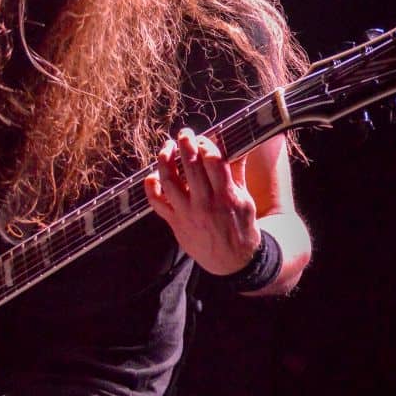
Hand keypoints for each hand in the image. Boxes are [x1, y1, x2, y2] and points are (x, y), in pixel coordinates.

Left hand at [144, 127, 260, 274]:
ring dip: (165, 160)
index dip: (206, 144)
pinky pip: (157, 203)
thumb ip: (237, 173)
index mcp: (226, 196)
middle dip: (185, 144)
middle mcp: (205, 203)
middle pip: (190, 166)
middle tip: (184, 133)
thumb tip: (238, 146)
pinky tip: (152, 176)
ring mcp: (187, 213)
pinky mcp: (175, 223)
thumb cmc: (240, 227)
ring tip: (167, 147)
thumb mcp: (245, 200)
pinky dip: (151, 188)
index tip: (204, 139)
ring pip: (169, 181)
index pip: (213, 161)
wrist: (232, 262)